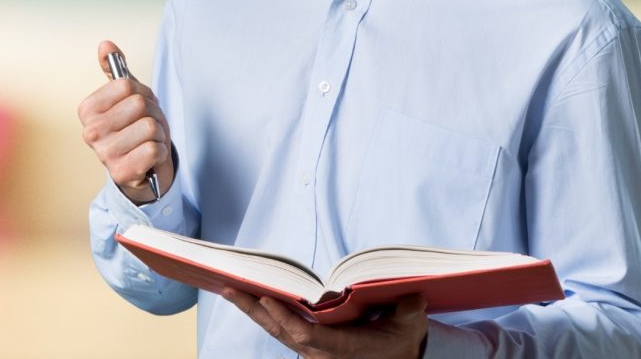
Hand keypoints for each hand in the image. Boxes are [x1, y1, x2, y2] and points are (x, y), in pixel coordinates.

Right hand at [78, 40, 174, 203]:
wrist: (143, 168)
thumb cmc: (134, 127)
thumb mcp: (126, 96)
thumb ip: (115, 69)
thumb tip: (105, 45)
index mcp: (87, 110)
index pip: (126, 85)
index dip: (142, 93)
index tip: (137, 108)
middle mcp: (91, 132)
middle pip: (140, 104)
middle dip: (153, 114)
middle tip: (147, 126)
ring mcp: (104, 155)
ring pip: (150, 127)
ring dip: (159, 134)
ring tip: (148, 142)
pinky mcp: (122, 173)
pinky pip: (154, 149)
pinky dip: (160, 152)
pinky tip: (150, 158)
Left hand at [222, 289, 428, 358]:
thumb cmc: (401, 340)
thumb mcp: (410, 326)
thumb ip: (409, 312)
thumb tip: (411, 299)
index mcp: (343, 349)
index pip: (305, 336)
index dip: (284, 319)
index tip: (266, 298)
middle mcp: (322, 353)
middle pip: (280, 333)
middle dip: (254, 310)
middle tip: (229, 288)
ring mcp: (313, 351)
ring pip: (276, 332)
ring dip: (252, 311)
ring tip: (229, 289)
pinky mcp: (309, 345)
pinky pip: (281, 330)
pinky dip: (263, 314)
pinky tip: (248, 298)